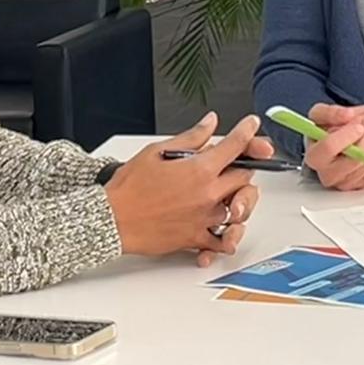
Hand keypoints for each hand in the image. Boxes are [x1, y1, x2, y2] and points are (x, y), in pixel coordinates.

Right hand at [105, 112, 272, 264]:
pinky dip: (226, 235)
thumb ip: (191, 137)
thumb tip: (209, 123)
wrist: (112, 219)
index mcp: (199, 170)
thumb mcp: (157, 151)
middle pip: (244, 177)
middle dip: (244, 165)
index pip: (235, 146)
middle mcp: (207, 195)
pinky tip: (223, 227)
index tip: (251, 125)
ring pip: (239, 209)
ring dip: (238, 198)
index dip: (247, 132)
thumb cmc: (129, 187)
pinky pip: (222, 241)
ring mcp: (204, 218)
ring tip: (229, 192)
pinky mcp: (195, 238)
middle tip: (235, 161)